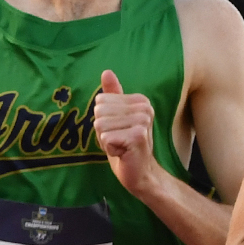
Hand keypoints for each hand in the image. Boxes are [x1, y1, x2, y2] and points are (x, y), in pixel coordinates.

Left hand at [93, 69, 167, 199]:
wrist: (139, 172)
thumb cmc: (125, 144)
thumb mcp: (115, 118)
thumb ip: (112, 95)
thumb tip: (106, 72)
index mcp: (139, 100)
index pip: (100, 100)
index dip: (103, 119)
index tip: (118, 130)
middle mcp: (144, 108)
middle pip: (99, 112)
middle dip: (103, 131)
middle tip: (118, 140)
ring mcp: (142, 122)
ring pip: (100, 126)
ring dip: (106, 141)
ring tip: (120, 146)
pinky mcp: (138, 137)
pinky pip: (106, 138)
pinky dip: (110, 150)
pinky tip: (123, 153)